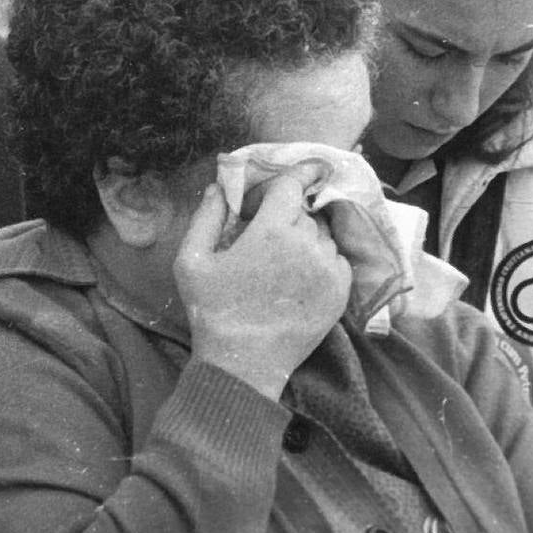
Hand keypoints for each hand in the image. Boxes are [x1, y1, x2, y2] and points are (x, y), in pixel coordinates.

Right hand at [175, 177, 350, 399]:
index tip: (305, 168)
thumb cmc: (211, 310)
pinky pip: (336, 260)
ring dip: (305, 239)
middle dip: (286, 217)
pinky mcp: (341, 291)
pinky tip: (298, 279)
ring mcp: (328, 269)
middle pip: (303, 212)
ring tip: (281, 263)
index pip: (292, 185)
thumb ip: (206, 217)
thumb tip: (219, 187)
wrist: (242, 363)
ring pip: (321, 236)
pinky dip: (321, 261)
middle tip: (265, 237)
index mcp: (272, 230)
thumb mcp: (191, 260)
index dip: (296, 173)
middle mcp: (307, 244)